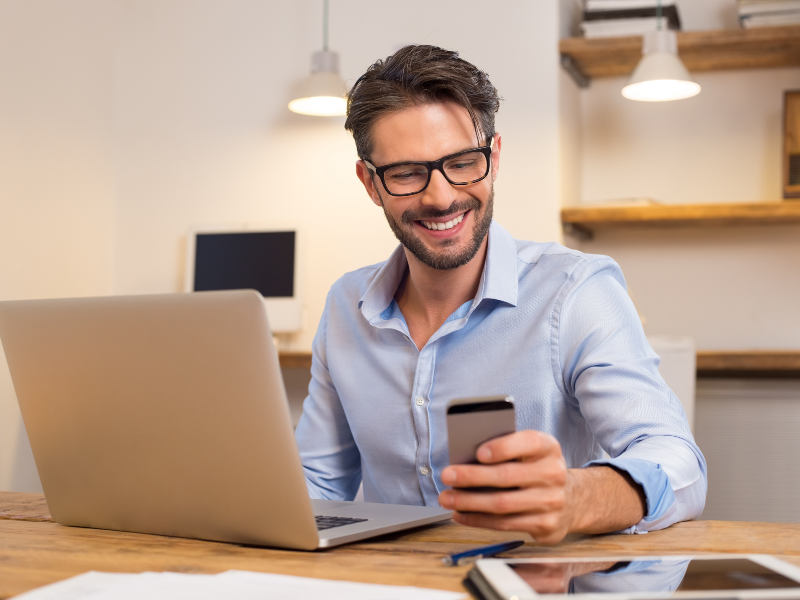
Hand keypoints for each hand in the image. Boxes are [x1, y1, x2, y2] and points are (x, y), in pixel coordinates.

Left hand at [437, 430, 645, 543]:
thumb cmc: (535, 469)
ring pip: (503, 504)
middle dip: (472, 477)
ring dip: (469, 502)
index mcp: (548, 447)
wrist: (570, 499)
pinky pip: (505, 524)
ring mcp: (552, 502)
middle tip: (447, 475)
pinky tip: (460, 513)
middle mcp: (553, 473)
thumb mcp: (528, 451)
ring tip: (447, 497)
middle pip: (508, 476)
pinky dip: (478, 519)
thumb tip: (465, 458)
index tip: (478, 453)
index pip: (528, 442)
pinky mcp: (546, 525)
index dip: (503, 447)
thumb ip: (504, 449)